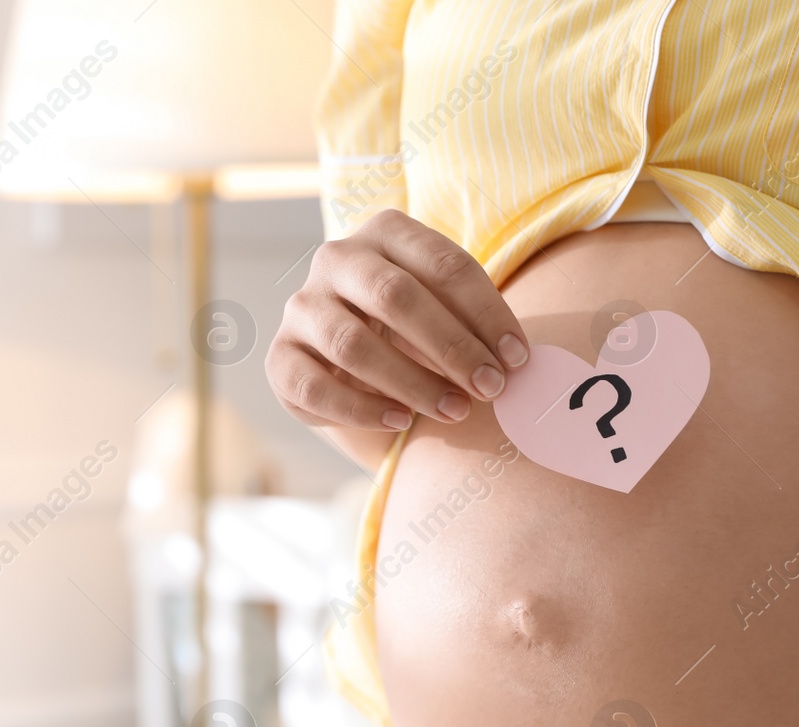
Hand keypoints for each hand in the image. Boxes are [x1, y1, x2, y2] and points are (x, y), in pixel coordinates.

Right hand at [267, 209, 528, 431]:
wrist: (353, 371)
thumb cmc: (415, 336)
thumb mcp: (445, 314)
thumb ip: (473, 325)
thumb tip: (515, 362)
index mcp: (386, 233)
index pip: (443, 264)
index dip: (486, 312)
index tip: (517, 358)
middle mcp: (337, 259)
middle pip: (395, 296)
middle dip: (451, 346)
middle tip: (490, 388)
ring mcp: (302, 306)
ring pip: (353, 345)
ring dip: (412, 383)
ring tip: (455, 411)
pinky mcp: (281, 358)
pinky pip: (316, 386)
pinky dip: (362, 409)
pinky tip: (401, 422)